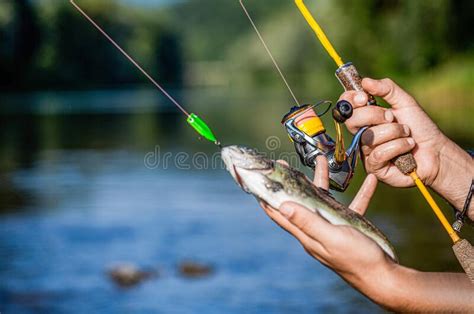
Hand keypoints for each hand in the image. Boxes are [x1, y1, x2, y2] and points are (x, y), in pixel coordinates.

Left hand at [259, 157, 473, 310]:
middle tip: (284, 164)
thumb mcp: (331, 237)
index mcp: (307, 234)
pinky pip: (352, 206)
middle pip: (300, 201)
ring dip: (323, 180)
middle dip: (292, 182)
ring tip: (322, 160)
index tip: (258, 182)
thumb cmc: (357, 259)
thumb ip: (309, 222)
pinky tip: (369, 181)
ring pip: (324, 199)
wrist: (383, 277)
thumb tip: (283, 206)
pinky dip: (359, 193)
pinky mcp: (349, 227)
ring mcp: (332, 228)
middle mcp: (316, 229)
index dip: (267, 198)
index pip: (280, 214)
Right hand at [341, 78, 472, 214]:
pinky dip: (398, 147)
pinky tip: (407, 149)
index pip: (345, 106)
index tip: (363, 97)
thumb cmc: (420, 128)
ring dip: (394, 132)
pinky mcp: (374, 167)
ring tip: (407, 135)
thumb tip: (364, 81)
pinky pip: (379, 153)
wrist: (435, 151)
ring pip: (369, 136)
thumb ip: (386, 89)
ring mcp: (366, 151)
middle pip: (352, 120)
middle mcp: (362, 134)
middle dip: (376, 115)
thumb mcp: (405, 103)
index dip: (349, 100)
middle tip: (393, 118)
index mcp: (366, 117)